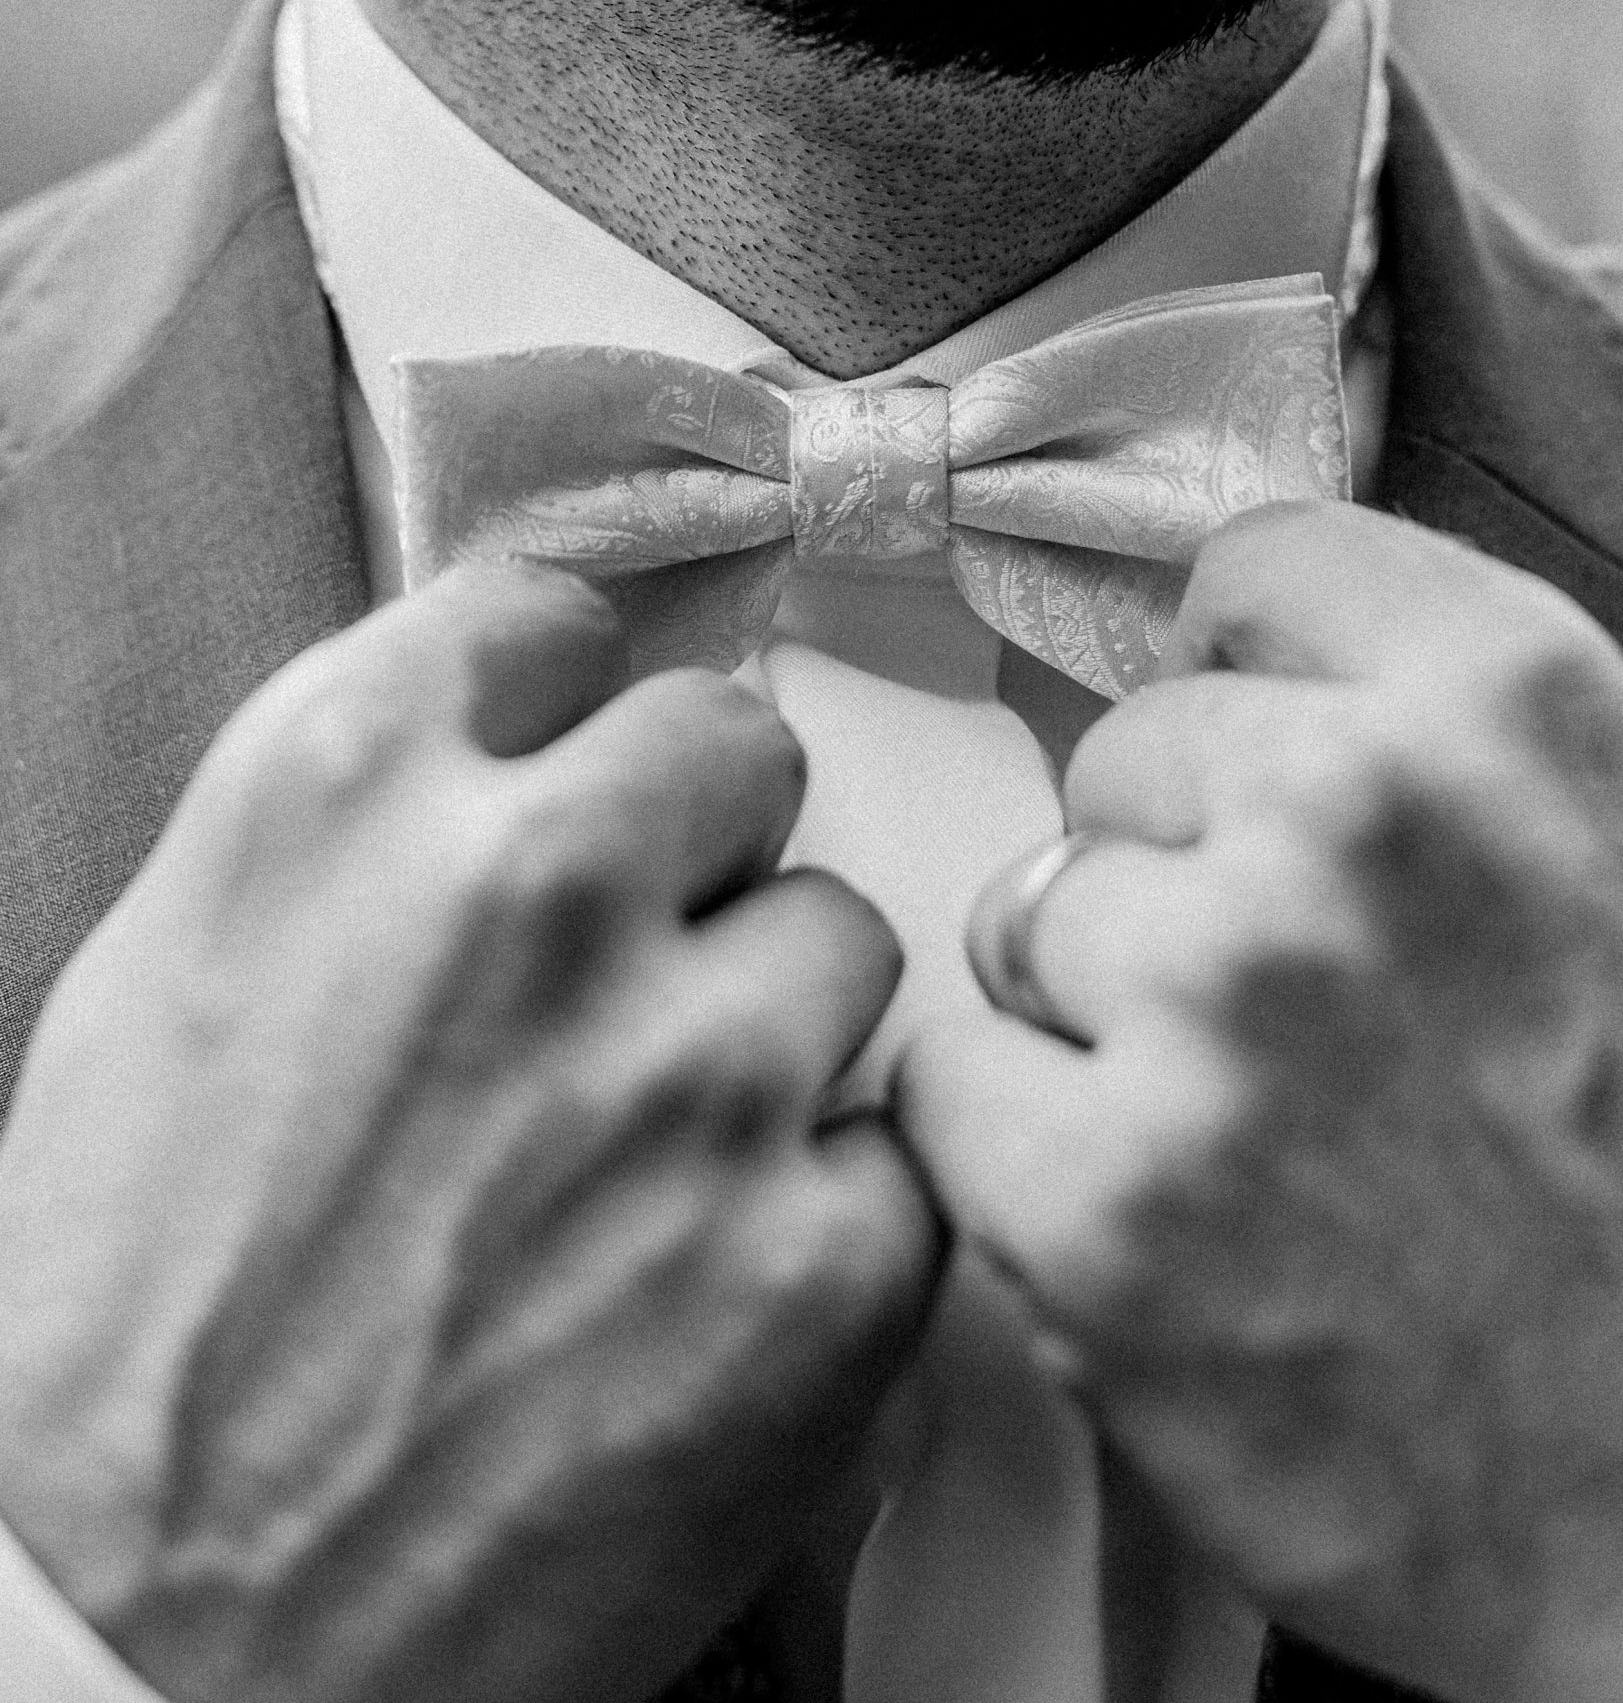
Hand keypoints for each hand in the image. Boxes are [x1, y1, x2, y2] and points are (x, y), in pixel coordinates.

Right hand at [0, 563, 940, 1702]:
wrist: (146, 1653)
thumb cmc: (131, 1324)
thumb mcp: (178, 974)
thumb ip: (362, 815)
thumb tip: (506, 732)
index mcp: (346, 786)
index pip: (555, 620)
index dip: (562, 708)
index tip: (567, 766)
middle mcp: (533, 884)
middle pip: (734, 745)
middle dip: (689, 847)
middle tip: (625, 970)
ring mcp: (695, 1069)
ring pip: (839, 934)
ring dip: (765, 1028)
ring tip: (648, 1161)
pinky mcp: (820, 1259)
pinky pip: (895, 1144)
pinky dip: (824, 1213)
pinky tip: (701, 1289)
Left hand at [897, 504, 1622, 1702]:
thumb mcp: (1616, 868)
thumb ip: (1426, 733)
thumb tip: (1228, 656)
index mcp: (1508, 700)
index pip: (1252, 567)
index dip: (1241, 673)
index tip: (1256, 750)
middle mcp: (1358, 809)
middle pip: (1125, 753)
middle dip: (1178, 870)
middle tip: (1298, 1017)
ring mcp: (1221, 992)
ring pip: (1031, 913)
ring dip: (1100, 1019)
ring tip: (1252, 1139)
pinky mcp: (1100, 1188)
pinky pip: (950, 1077)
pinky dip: (1018, 1154)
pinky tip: (1160, 1223)